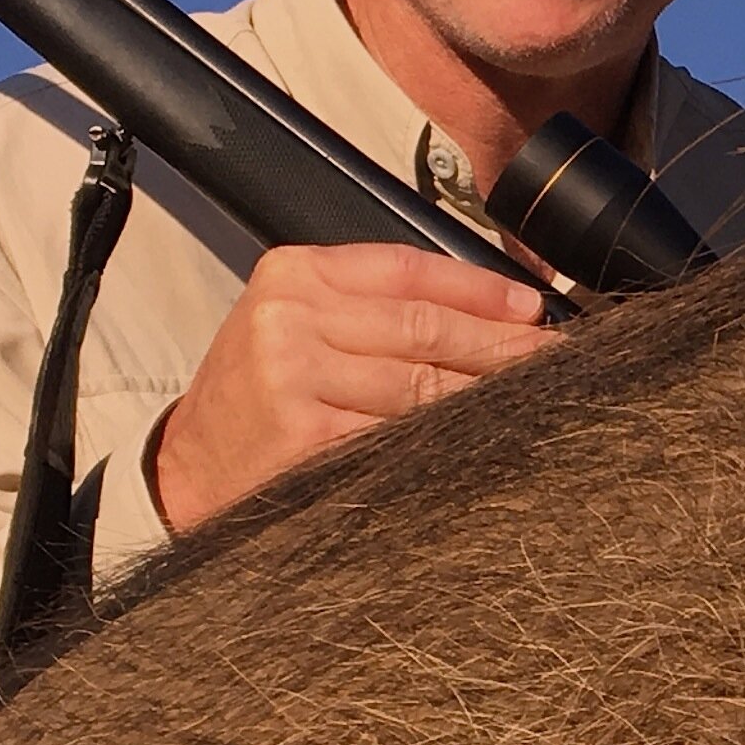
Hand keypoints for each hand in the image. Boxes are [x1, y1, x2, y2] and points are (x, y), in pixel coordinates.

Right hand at [148, 243, 558, 527]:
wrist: (187, 475)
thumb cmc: (255, 402)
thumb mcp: (294, 328)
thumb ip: (370, 310)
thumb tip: (490, 313)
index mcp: (293, 276)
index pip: (408, 269)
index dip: (480, 289)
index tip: (532, 309)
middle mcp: (291, 317)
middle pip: (426, 326)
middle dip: (502, 345)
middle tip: (557, 359)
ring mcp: (296, 376)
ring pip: (425, 384)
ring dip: (490, 396)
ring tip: (536, 400)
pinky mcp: (308, 436)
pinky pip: (404, 435)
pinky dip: (452, 440)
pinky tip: (487, 441)